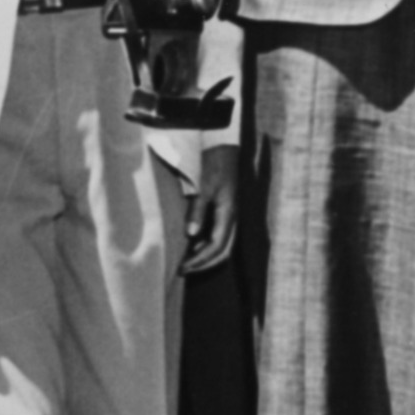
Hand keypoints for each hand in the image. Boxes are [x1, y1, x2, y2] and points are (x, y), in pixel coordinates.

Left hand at [182, 145, 238, 272]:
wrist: (221, 145)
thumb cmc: (212, 163)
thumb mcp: (203, 186)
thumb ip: (198, 210)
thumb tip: (191, 235)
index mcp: (229, 214)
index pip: (217, 247)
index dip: (200, 260)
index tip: (183, 267)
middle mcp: (232, 217)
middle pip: (223, 250)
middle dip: (204, 263)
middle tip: (184, 269)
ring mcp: (229, 213)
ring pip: (222, 243)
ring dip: (206, 254)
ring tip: (187, 260)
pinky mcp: (224, 208)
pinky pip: (218, 233)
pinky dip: (206, 243)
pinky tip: (193, 243)